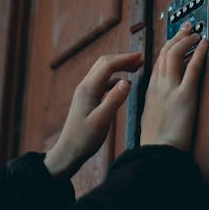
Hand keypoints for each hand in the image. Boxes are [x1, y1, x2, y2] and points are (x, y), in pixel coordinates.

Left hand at [44, 53, 143, 178]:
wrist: (68, 152)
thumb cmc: (84, 139)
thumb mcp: (102, 120)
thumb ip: (114, 100)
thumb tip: (128, 82)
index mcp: (88, 88)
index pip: (108, 65)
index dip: (125, 59)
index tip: (140, 57)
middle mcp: (85, 86)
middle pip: (105, 63)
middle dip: (123, 59)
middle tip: (141, 60)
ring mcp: (86, 92)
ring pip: (104, 71)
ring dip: (120, 67)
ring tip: (136, 68)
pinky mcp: (88, 99)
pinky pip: (103, 82)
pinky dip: (116, 78)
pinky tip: (125, 84)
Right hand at [140, 22, 207, 150]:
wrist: (158, 152)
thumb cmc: (156, 140)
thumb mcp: (151, 116)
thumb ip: (156, 103)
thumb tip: (163, 98)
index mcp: (150, 90)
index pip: (157, 61)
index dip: (167, 46)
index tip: (175, 39)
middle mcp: (158, 85)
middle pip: (165, 52)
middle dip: (176, 36)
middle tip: (187, 27)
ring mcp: (170, 88)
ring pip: (175, 54)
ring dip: (186, 40)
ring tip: (196, 32)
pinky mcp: (185, 95)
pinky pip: (192, 68)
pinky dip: (198, 53)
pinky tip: (204, 44)